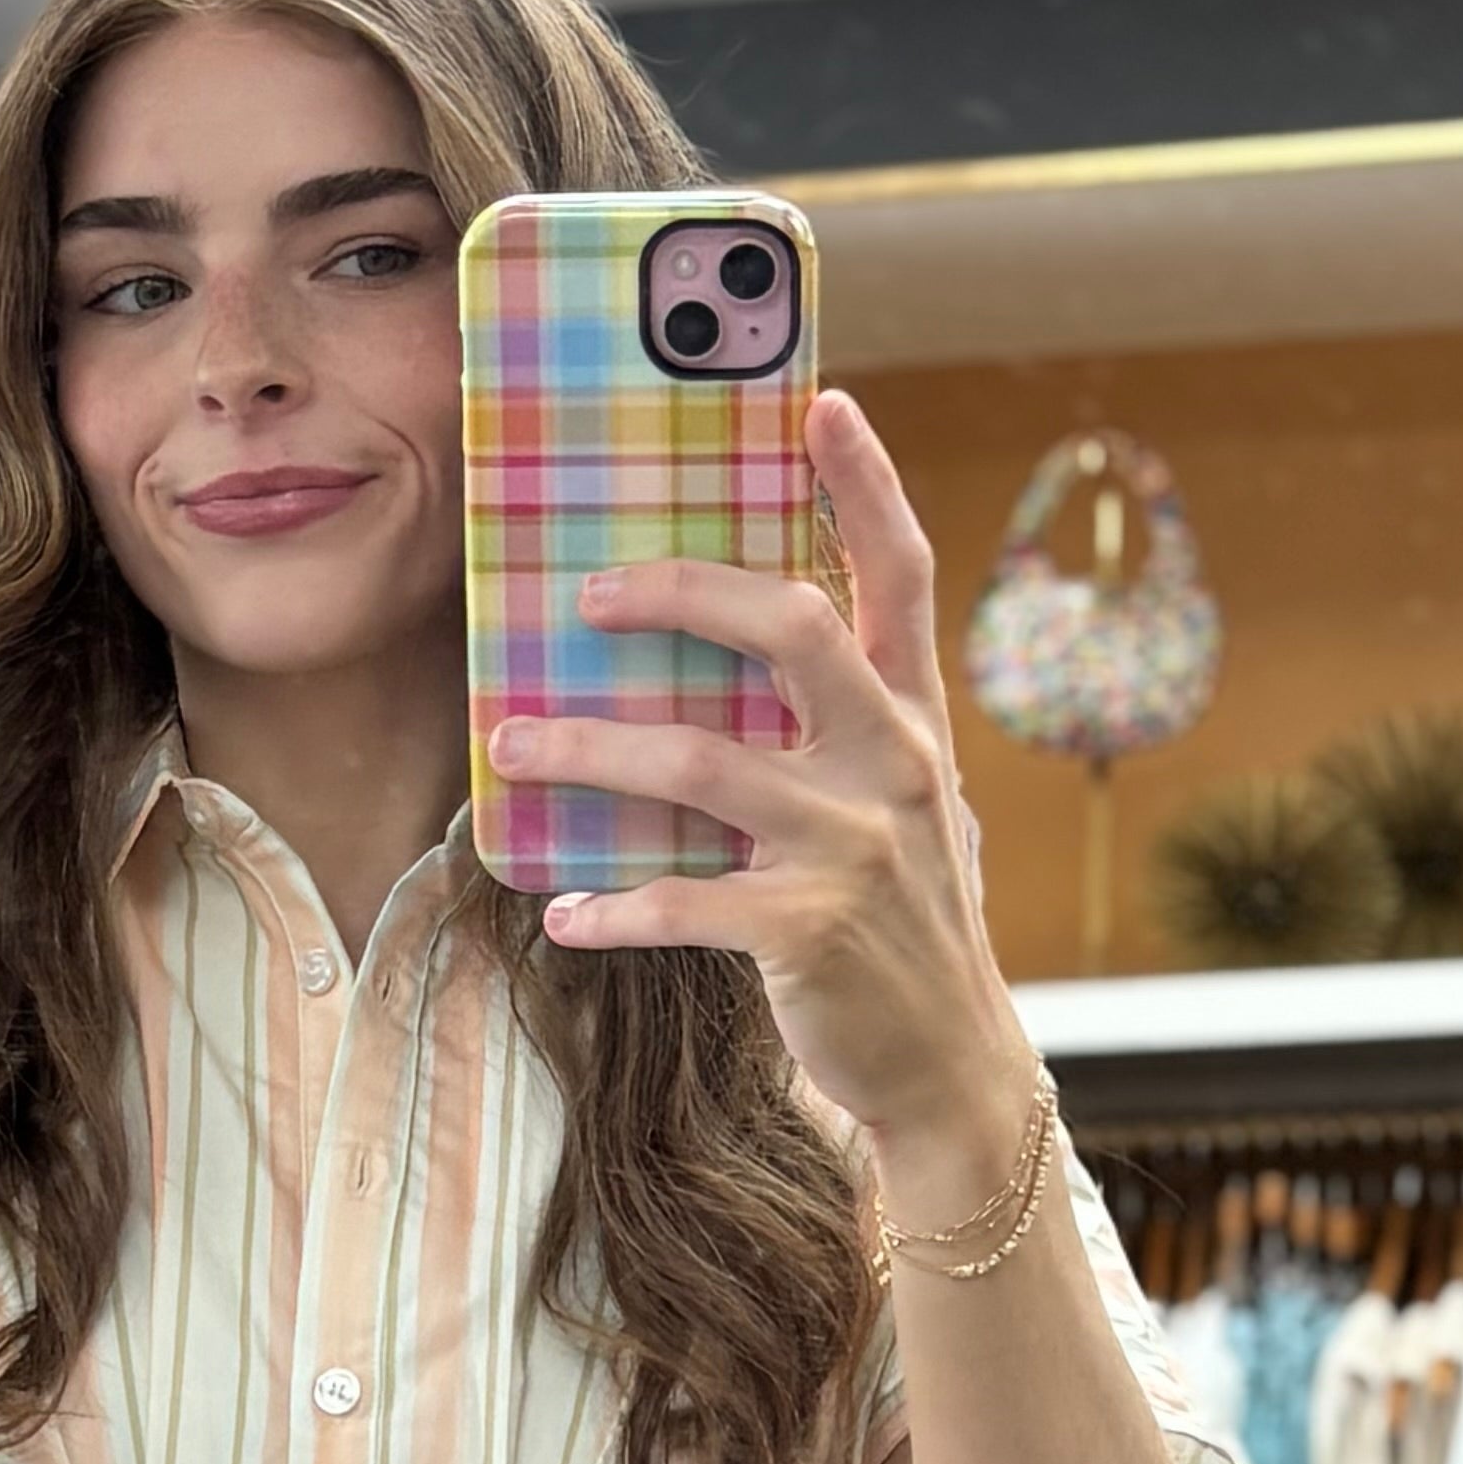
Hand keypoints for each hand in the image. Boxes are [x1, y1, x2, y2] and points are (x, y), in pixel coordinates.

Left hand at [485, 387, 1038, 1219]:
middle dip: (681, 591)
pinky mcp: (806, 929)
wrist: (951, 1064)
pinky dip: (610, 907)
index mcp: (914, 720)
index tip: (819, 400)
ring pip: (700, 761)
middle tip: (590, 590)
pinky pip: (680, 902)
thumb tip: (734, 665)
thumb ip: (846, 731)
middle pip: (788, 625)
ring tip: (512, 744)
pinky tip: (560, 909)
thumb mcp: (904, 807)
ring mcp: (853, 845)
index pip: (902, 573)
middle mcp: (892, 763)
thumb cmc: (906, 922)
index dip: (864, 481)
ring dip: (589, 748)